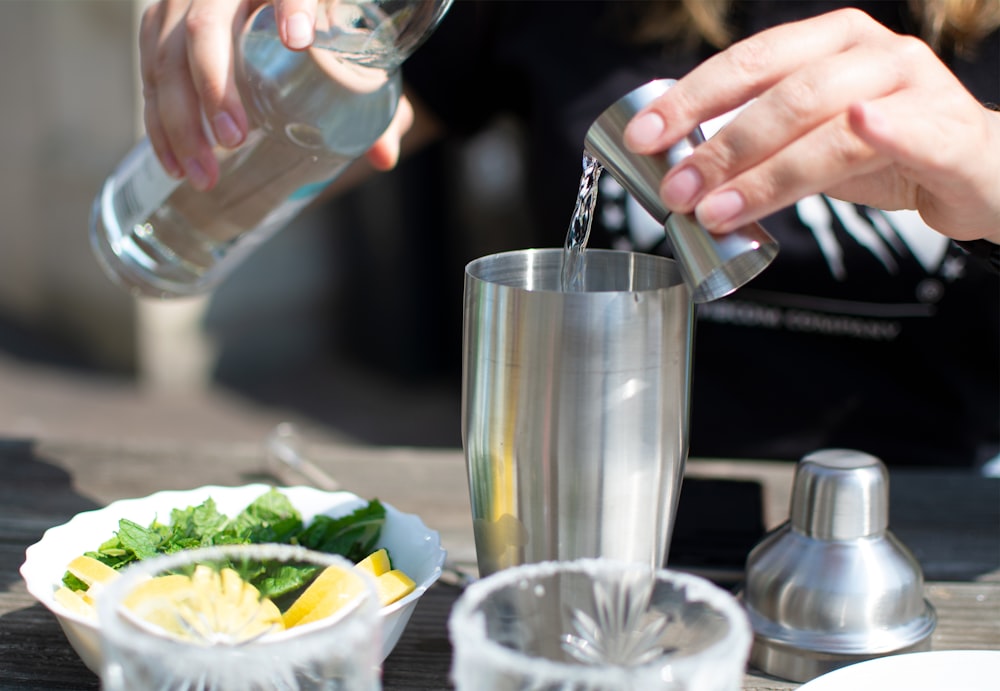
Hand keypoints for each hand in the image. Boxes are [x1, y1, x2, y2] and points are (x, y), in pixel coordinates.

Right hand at [139, 0, 406, 191]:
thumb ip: (377, 108)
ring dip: (176, 118)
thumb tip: (384, 159)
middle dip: (213, 87)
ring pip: (166, 50)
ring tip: (202, 174)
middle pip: (207, 27)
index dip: (291, 5)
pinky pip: (148, 65)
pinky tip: (173, 161)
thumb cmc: (328, 42)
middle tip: (234, 141)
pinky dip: (156, 118)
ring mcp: (191, 0)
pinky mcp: (165, 21)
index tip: (300, 41)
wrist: (290, 16)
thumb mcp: (356, 65)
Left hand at [624, 8, 999, 243]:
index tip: (643, 136)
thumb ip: (754, 143)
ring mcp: (914, 87)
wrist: (971, 171)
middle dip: (720, 146)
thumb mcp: (806, 138)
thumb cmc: (880, 152)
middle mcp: (869, 54)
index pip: (747, 63)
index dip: (690, 99)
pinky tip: (862, 127)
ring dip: (766, 172)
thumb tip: (678, 166)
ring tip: (717, 209)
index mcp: (827, 43)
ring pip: (831, 124)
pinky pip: (916, 130)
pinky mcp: (950, 132)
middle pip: (783, 94)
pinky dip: (887, 128)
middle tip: (676, 187)